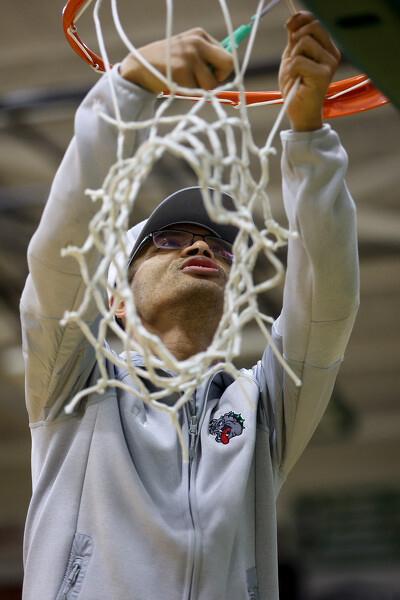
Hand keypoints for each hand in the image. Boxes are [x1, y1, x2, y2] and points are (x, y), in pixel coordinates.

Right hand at [120, 28, 232, 92]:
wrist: (139, 67)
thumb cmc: (167, 64)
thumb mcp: (186, 52)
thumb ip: (205, 58)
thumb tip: (228, 69)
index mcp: (200, 35)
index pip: (227, 55)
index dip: (221, 70)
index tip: (210, 75)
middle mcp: (197, 41)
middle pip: (227, 64)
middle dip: (219, 79)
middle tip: (204, 83)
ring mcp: (189, 55)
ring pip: (212, 84)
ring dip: (200, 89)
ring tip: (184, 82)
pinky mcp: (181, 70)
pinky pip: (196, 91)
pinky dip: (188, 92)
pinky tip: (175, 83)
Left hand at [279, 12, 340, 130]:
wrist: (298, 111)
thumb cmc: (296, 87)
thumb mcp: (292, 58)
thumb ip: (294, 40)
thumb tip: (293, 21)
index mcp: (327, 48)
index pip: (317, 21)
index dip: (301, 19)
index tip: (289, 26)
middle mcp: (332, 53)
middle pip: (314, 26)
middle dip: (297, 37)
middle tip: (292, 55)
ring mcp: (330, 64)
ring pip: (305, 42)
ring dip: (293, 57)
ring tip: (296, 72)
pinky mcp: (323, 75)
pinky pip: (299, 61)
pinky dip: (291, 70)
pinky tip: (296, 79)